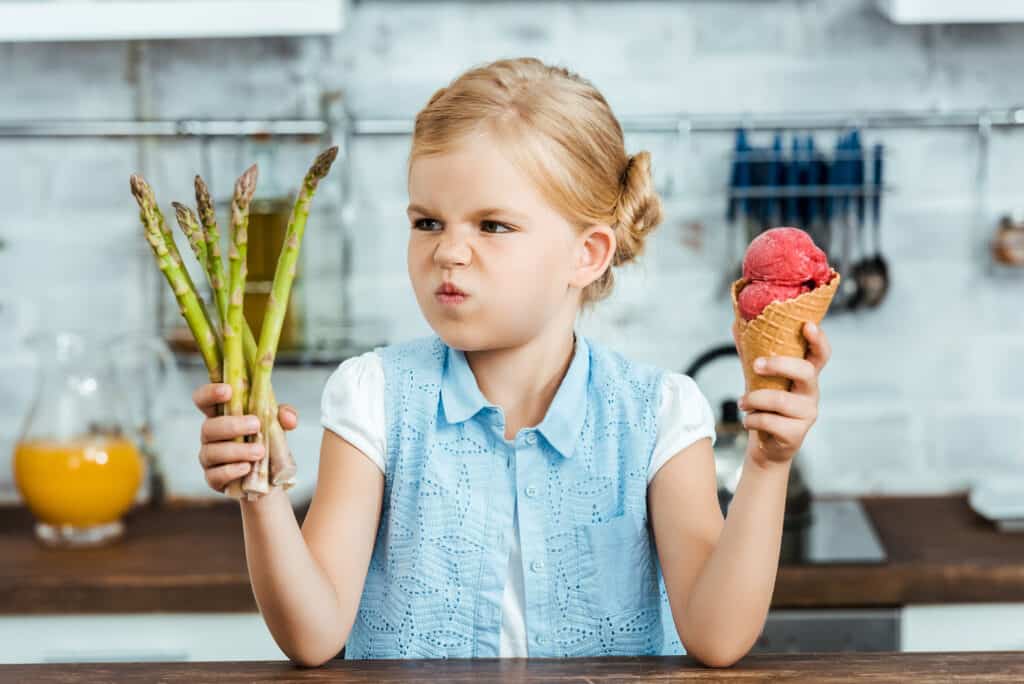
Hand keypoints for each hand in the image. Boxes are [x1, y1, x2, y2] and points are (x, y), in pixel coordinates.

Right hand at [192, 383, 298, 492]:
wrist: (269, 474)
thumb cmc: (265, 440)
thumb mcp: (276, 424)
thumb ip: (283, 415)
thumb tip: (288, 418)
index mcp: (221, 415)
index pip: (203, 399)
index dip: (210, 393)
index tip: (228, 390)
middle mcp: (210, 435)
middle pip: (208, 427)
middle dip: (232, 425)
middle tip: (256, 425)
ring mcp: (209, 458)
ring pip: (212, 452)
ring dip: (237, 450)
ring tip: (259, 451)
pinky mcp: (213, 478)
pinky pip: (215, 475)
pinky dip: (231, 471)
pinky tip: (246, 468)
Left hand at [734, 322, 830, 466]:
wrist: (766, 444)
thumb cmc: (765, 404)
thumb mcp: (758, 377)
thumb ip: (751, 352)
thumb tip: (736, 324)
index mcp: (805, 375)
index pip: (820, 354)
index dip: (818, 340)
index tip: (807, 325)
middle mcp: (811, 392)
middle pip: (806, 372)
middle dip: (779, 365)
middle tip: (755, 365)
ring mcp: (807, 414)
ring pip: (781, 400)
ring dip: (754, 399)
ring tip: (742, 402)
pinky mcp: (796, 434)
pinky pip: (771, 421)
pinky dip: (752, 419)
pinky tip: (748, 420)